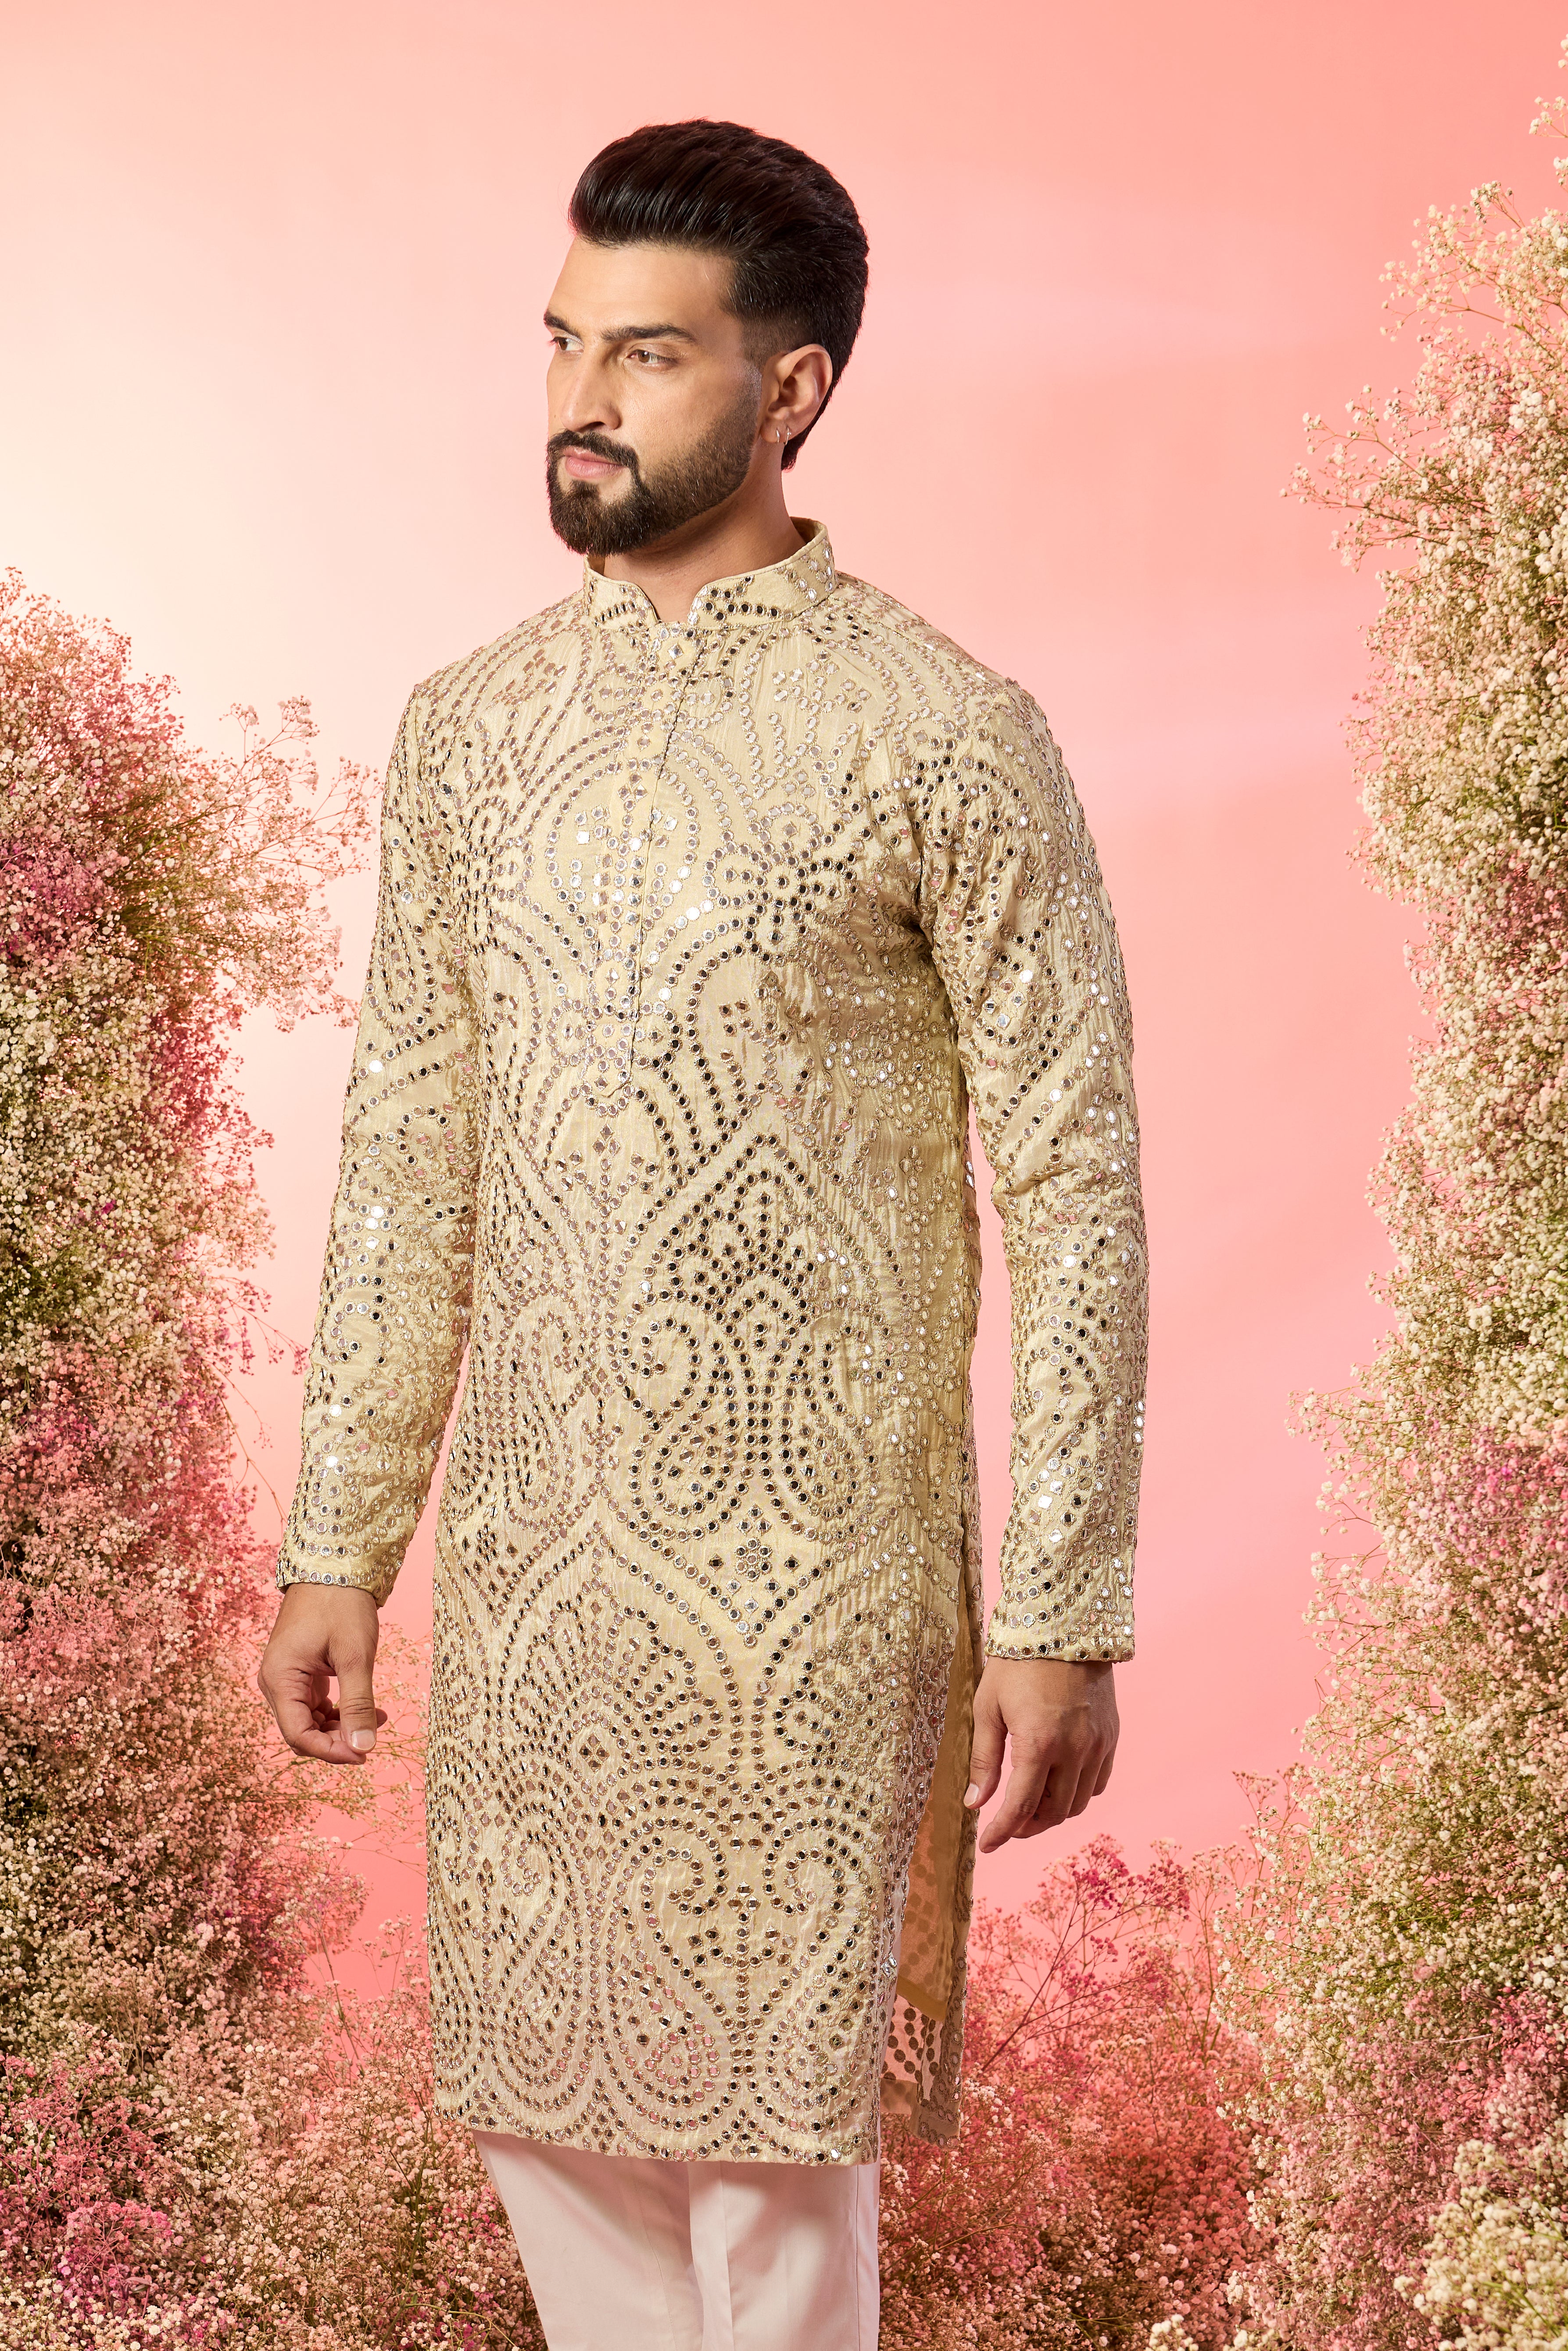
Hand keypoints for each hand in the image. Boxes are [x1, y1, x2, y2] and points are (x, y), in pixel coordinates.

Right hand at [258, 1583, 384, 1766]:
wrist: (335, 1566)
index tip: (364, 1754)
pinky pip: (314, 1704)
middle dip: (337, 1740)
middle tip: (372, 1740)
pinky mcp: (299, 1671)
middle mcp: (275, 1681)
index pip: (298, 1735)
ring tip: (378, 1719)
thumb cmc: (341, 1604)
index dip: (330, 1752)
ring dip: (341, 1726)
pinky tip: (369, 1709)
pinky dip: (339, 1710)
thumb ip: (358, 1703)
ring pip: (309, 1720)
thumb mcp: (355, 1655)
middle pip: (301, 1731)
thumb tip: (363, 1746)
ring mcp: (286, 1676)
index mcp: (280, 1679)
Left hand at [964, 1657, 1117, 1852]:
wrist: (1065, 1626)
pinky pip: (1098, 1781)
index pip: (1020, 1807)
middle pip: (1053, 1812)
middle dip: (1027, 1826)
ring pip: (1078, 1802)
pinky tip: (1059, 1784)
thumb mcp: (988, 1707)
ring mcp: (1097, 1745)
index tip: (986, 1845)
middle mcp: (1074, 1750)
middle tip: (1007, 1825)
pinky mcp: (1111, 1736)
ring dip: (1053, 1813)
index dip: (1002, 1831)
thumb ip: (984, 1759)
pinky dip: (1078, 1793)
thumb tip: (975, 1803)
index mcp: (1038, 1744)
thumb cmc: (1018, 1664)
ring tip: (1031, 1808)